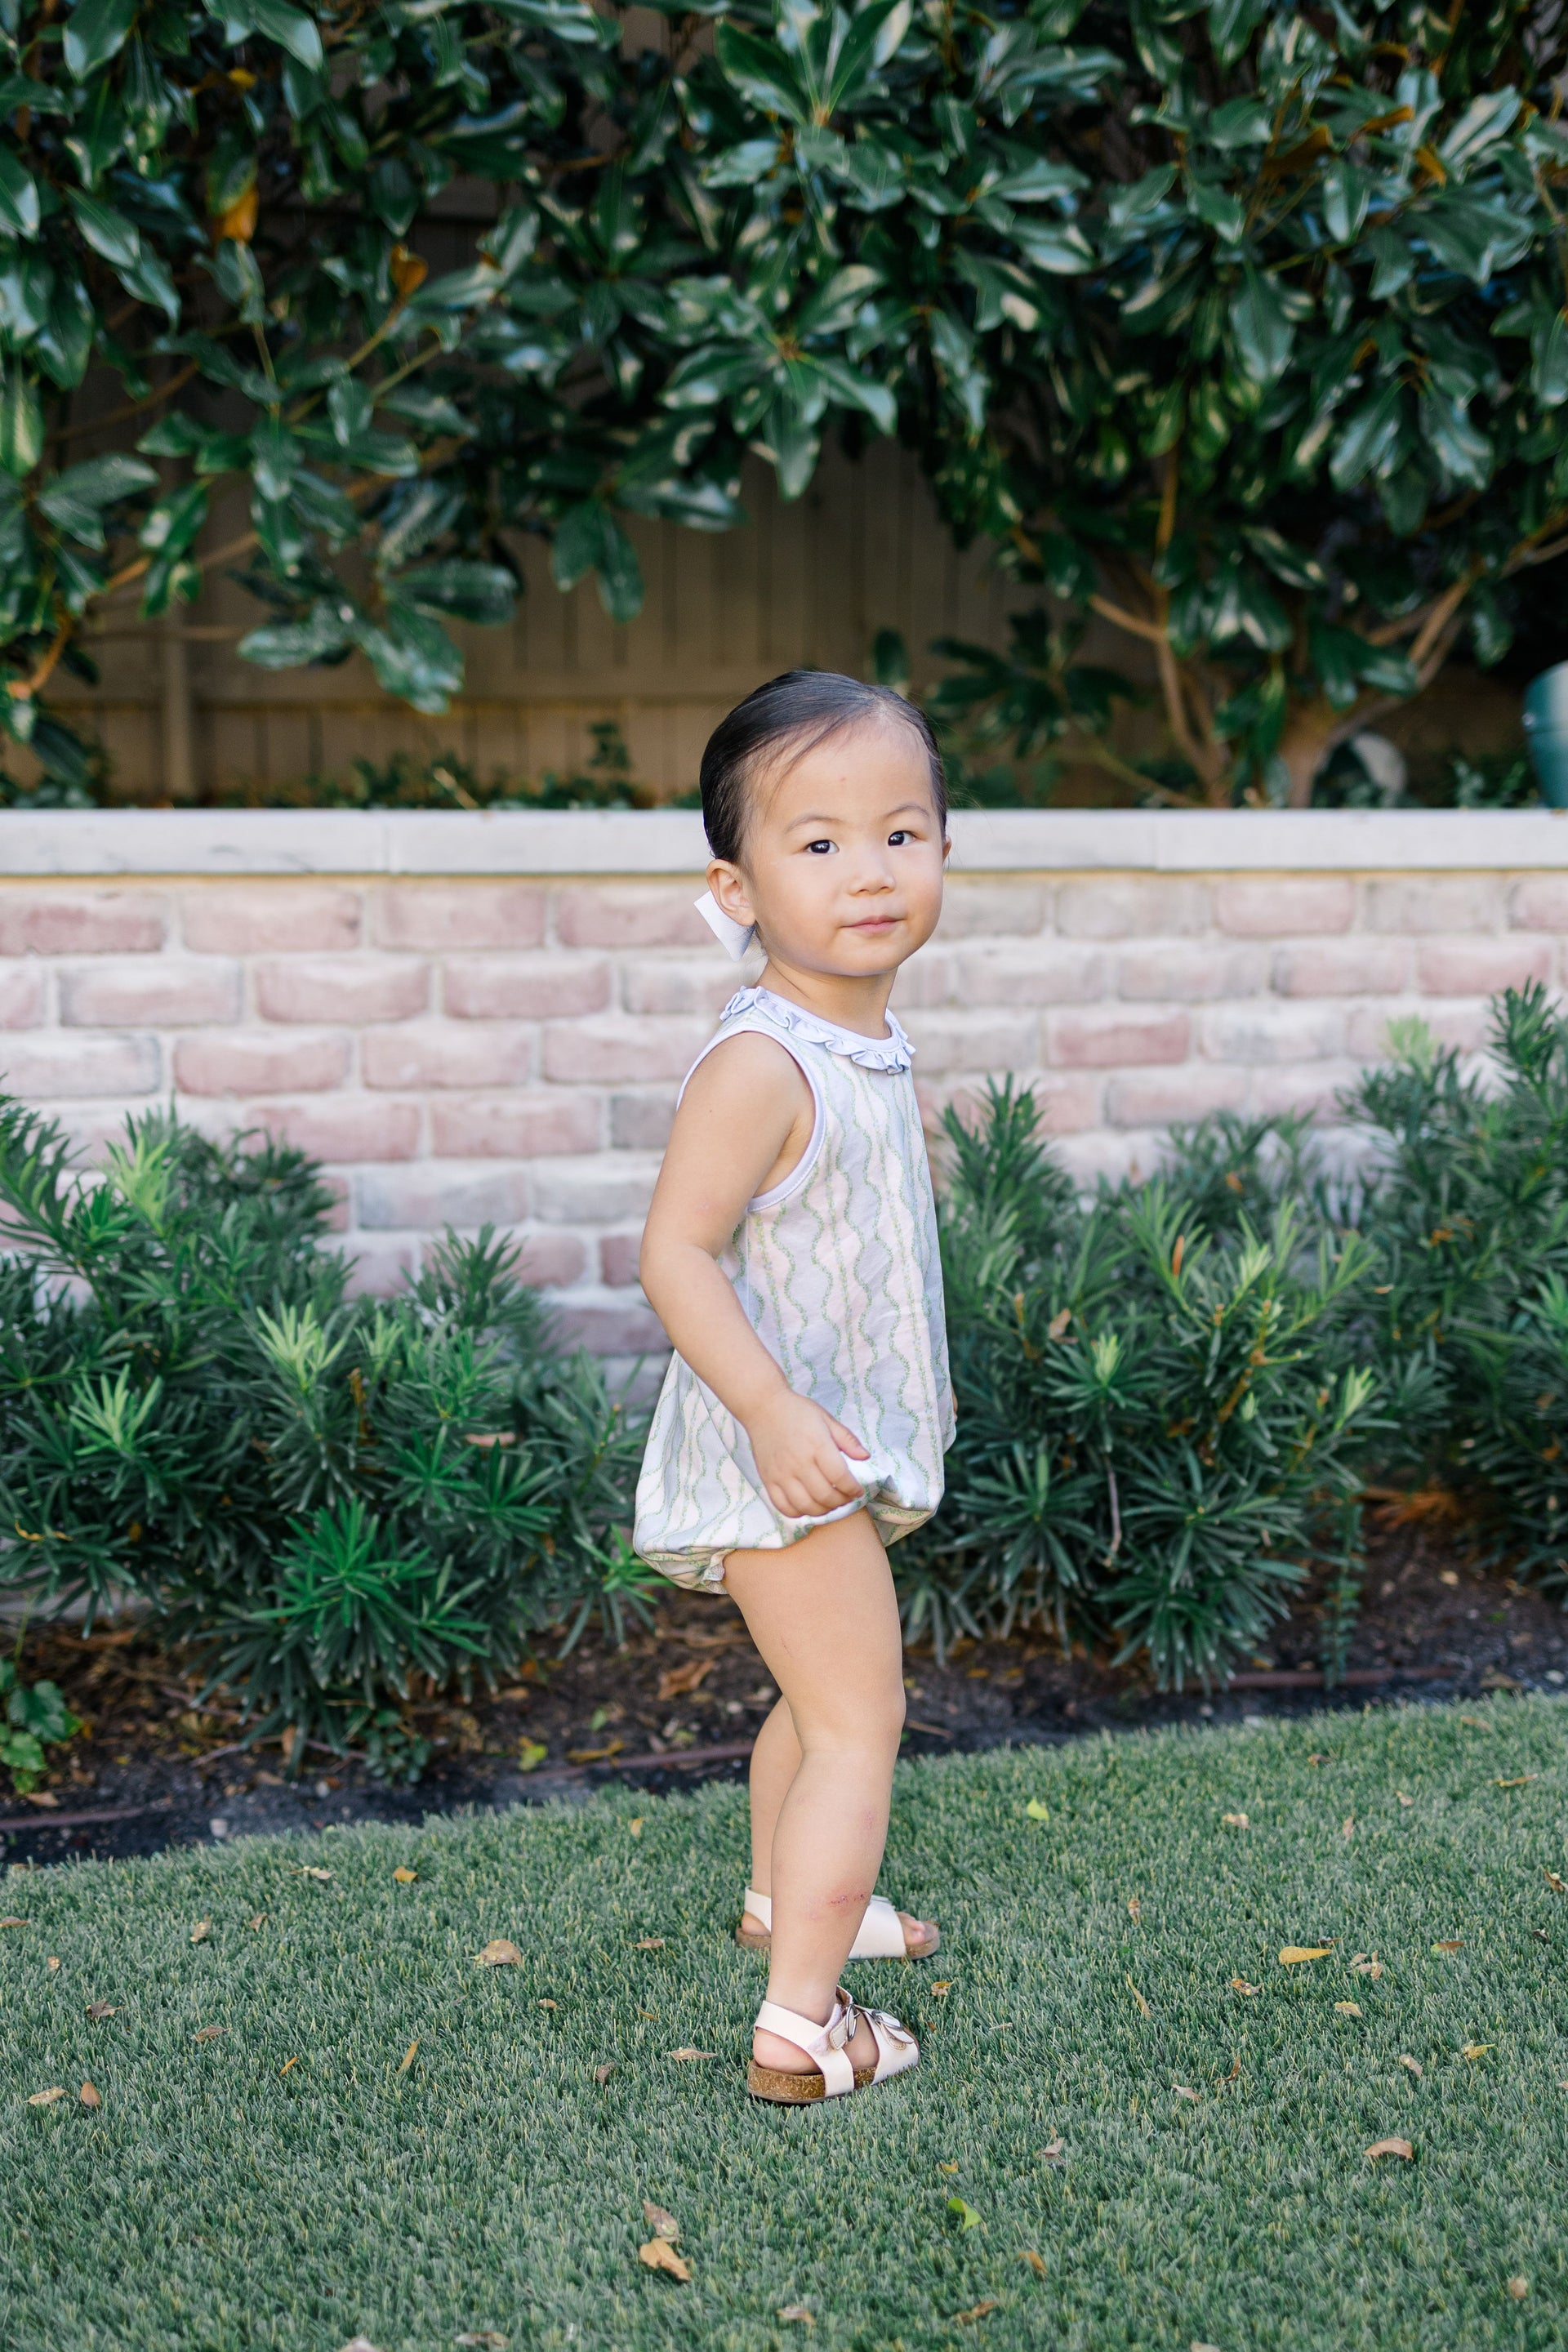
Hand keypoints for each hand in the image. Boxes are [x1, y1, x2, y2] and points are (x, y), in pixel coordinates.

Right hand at [745, 1390, 870, 1519]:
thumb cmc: (797, 1412)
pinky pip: (784, 1507)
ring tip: (829, 1504)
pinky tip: (807, 1505)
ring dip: (823, 1510)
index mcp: (817, 1445)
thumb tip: (865, 1457)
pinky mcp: (768, 1480)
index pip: (840, 1477)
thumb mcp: (826, 1419)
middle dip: (841, 1502)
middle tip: (846, 1498)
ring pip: (806, 1506)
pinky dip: (799, 1513)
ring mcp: (781, 1474)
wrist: (763, 1407)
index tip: (858, 1491)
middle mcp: (799, 1462)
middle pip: (825, 1496)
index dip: (853, 1489)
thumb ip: (847, 1439)